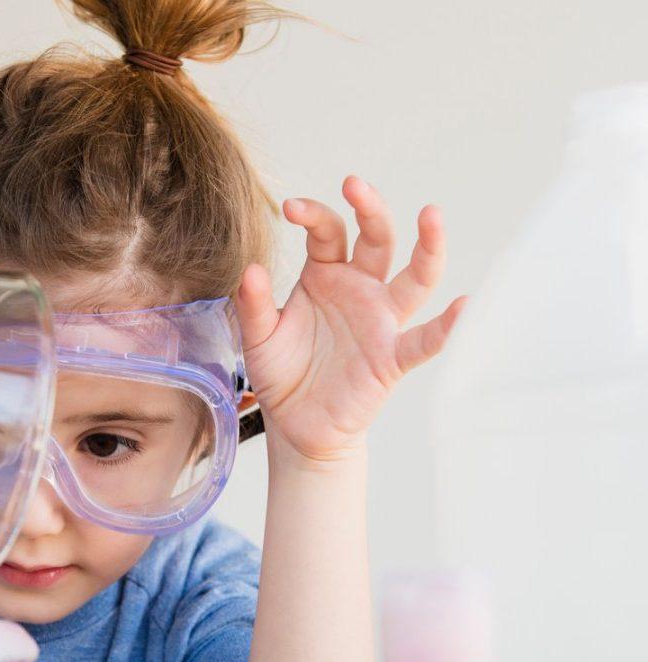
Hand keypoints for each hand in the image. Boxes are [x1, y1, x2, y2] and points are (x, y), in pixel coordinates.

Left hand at [234, 176, 466, 462]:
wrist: (297, 424)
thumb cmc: (282, 374)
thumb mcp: (259, 337)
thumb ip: (254, 305)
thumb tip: (250, 270)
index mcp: (325, 275)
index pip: (328, 232)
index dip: (314, 215)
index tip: (291, 208)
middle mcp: (359, 289)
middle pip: (377, 239)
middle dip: (371, 210)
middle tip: (355, 184)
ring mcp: (380, 321)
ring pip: (414, 278)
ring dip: (426, 248)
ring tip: (431, 215)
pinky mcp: (392, 357)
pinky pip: (424, 340)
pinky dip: (446, 326)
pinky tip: (464, 306)